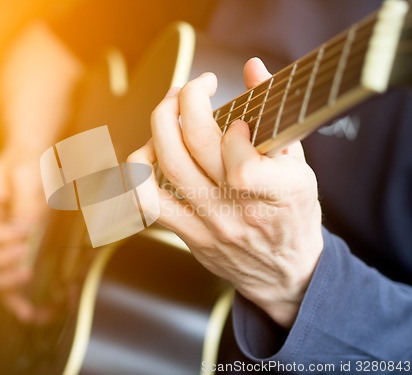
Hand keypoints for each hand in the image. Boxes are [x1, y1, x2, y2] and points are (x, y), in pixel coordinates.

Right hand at [0, 149, 45, 321]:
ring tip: (28, 279)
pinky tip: (28, 313)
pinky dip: (12, 298)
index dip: (2, 237)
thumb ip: (28, 202)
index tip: (30, 231)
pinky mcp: (0, 252)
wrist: (31, 163)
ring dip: (4, 282)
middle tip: (27, 259)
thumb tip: (30, 233)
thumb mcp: (29, 175)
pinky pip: (0, 280)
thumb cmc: (28, 164)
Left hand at [129, 58, 323, 328]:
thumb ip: (276, 118)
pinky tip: (149, 153)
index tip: (238, 120)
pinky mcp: (188, 234)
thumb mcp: (302, 168)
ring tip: (169, 113)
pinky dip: (139, 172)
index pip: (242, 164)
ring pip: (165, 168)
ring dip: (159, 127)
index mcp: (278, 193)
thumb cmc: (294, 217)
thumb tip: (253, 69)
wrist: (284, 273)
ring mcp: (209, 224)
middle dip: (185, 101)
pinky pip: (148, 202)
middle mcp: (239, 210)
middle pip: (194, 147)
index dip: (234, 132)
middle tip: (192, 89)